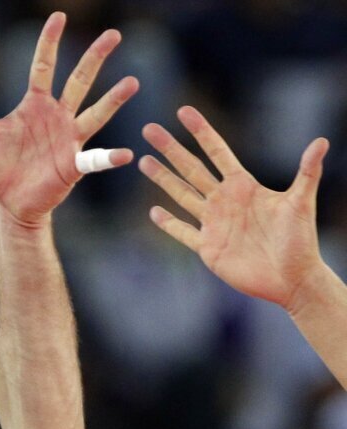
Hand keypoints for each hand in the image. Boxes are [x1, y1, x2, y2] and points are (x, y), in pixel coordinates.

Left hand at [0, 12, 138, 226]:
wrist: (2, 203)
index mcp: (34, 105)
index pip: (43, 66)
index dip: (50, 43)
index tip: (59, 17)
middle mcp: (56, 117)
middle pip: (79, 80)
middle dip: (95, 58)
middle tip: (114, 35)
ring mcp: (68, 140)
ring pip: (95, 114)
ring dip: (113, 100)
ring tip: (132, 83)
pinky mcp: (72, 166)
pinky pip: (94, 160)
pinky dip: (109, 158)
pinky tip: (125, 154)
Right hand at [140, 106, 328, 308]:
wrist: (291, 277)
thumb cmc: (300, 240)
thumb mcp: (301, 202)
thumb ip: (307, 171)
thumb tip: (322, 141)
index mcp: (243, 186)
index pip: (217, 152)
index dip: (200, 131)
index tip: (183, 111)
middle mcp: (224, 201)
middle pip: (191, 168)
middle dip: (170, 149)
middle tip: (149, 129)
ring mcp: (213, 223)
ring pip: (181, 195)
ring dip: (162, 178)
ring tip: (144, 160)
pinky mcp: (207, 247)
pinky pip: (182, 231)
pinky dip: (168, 223)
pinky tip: (154, 211)